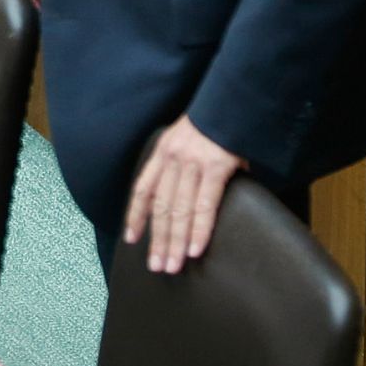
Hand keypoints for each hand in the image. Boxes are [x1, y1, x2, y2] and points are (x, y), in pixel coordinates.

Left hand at [123, 115, 247, 273]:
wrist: (234, 99)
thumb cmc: (216, 122)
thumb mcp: (190, 140)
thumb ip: (185, 165)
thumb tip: (186, 195)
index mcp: (163, 151)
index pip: (143, 188)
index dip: (136, 215)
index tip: (132, 239)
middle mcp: (172, 158)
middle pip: (160, 206)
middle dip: (157, 239)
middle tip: (156, 266)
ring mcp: (192, 162)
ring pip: (178, 209)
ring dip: (175, 241)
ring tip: (173, 265)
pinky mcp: (215, 166)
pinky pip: (204, 203)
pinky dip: (199, 229)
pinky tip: (195, 249)